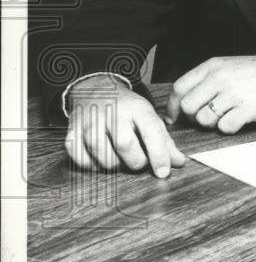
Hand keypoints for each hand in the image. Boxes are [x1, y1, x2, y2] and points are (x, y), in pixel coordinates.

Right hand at [65, 79, 184, 177]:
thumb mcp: (149, 116)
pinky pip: (81, 160)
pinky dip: (92, 166)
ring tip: (120, 158)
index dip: (159, 154)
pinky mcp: (72, 132)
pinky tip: (100, 158)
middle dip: (136, 162)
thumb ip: (164, 141)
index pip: (151, 132)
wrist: (95, 89)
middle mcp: (113, 112)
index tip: (164, 172)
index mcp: (137, 107)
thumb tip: (179, 163)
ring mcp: (90, 122)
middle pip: (125, 146)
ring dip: (114, 165)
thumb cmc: (127, 108)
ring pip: (102, 156)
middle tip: (140, 162)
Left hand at [167, 55, 255, 133]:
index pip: (180, 87)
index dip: (173, 106)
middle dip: (193, 117)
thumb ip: (208, 78)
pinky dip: (229, 128)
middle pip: (188, 106)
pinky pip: (225, 127)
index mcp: (214, 66)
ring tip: (225, 117)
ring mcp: (234, 93)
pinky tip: (239, 120)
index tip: (174, 116)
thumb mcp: (231, 65)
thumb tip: (185, 99)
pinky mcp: (248, 109)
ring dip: (211, 124)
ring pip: (204, 119)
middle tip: (206, 117)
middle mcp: (221, 77)